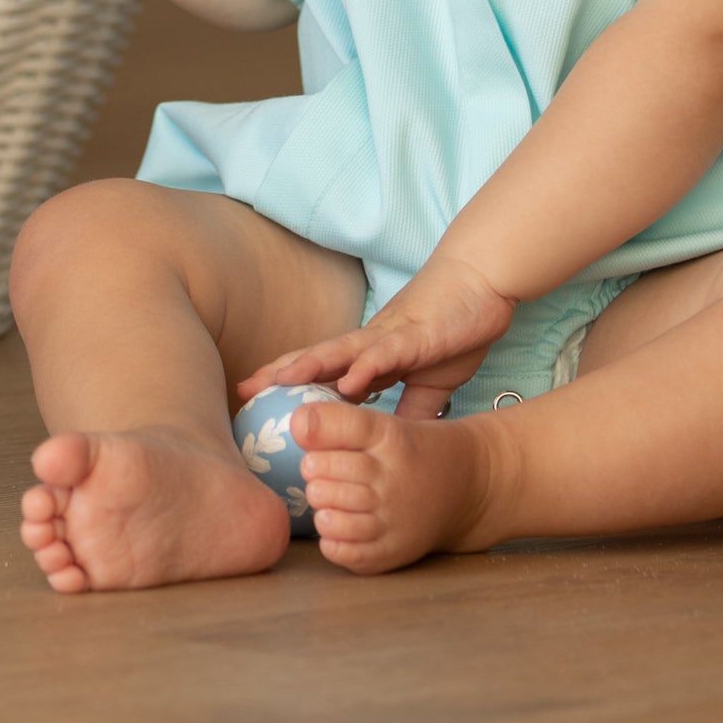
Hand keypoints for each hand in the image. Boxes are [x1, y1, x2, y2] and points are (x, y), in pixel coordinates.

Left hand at [237, 252, 516, 421]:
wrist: (480, 281)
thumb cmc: (454, 327)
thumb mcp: (431, 382)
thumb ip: (411, 410)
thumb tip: (394, 441)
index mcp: (372, 357)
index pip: (323, 374)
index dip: (289, 387)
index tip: (255, 403)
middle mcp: (370, 344)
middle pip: (317, 359)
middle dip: (279, 375)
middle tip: (241, 391)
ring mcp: (390, 338)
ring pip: (340, 352)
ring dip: (307, 367)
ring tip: (275, 383)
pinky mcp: (416, 336)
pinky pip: (386, 353)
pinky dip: (365, 368)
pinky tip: (346, 384)